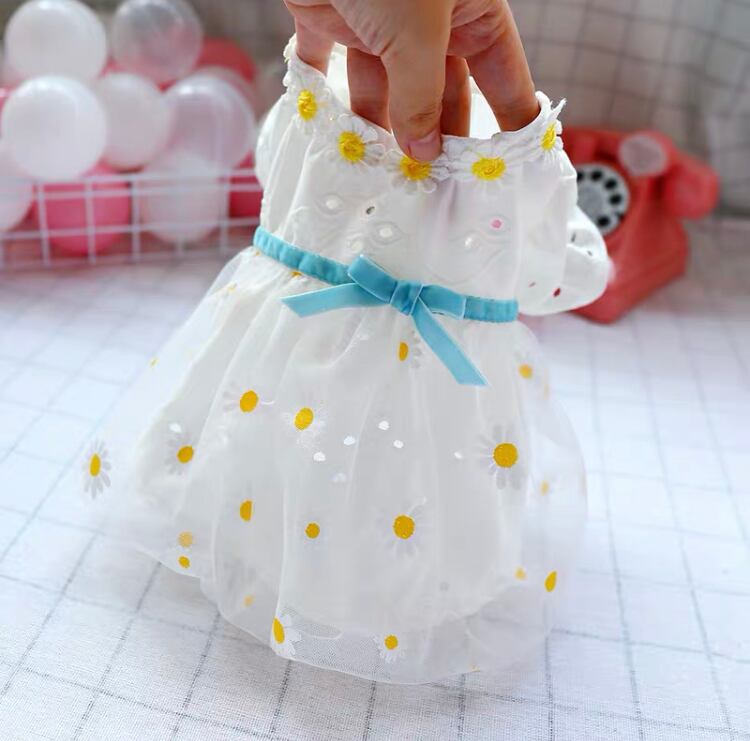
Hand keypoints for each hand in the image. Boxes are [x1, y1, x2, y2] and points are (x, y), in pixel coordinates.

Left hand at [284, 0, 537, 160]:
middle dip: (436, 135)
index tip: (508, 164)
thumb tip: (424, 152)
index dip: (508, 118)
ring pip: (383, 87)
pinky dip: (325, 98)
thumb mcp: (417, 34)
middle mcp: (428, 18)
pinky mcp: (329, 15)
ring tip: (382, 174)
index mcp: (470, 9)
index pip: (501, 73)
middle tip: (437, 185)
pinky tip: (330, 135)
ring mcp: (377, 17)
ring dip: (379, 128)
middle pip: (440, 91)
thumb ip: (422, 98)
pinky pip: (327, 66)